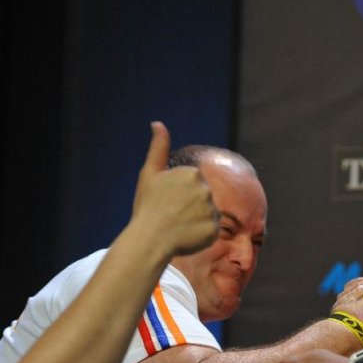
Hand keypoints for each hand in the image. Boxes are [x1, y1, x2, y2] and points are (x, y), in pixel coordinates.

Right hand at [131, 122, 217, 255]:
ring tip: (178, 227)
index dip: (179, 195)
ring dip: (196, 221)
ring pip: (208, 215)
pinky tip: (186, 237)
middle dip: (190, 207)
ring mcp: (211, 210)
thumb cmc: (147, 206)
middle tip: (172, 216)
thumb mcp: (150, 174)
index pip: (193, 185)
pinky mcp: (214, 229)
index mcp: (192, 174)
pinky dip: (201, 235)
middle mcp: (205, 189)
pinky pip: (211, 231)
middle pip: (203, 199)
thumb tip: (158, 123)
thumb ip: (158, 148)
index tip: (167, 202)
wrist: (149, 239)